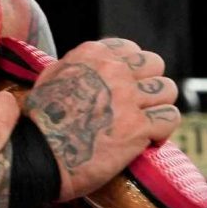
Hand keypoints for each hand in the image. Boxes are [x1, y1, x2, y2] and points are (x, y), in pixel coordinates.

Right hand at [25, 38, 181, 202]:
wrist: (36, 157)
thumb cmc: (38, 123)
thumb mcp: (51, 79)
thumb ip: (78, 68)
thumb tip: (94, 69)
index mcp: (91, 55)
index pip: (132, 50)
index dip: (133, 71)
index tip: (127, 88)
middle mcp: (112, 70)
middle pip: (155, 65)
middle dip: (150, 85)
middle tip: (139, 107)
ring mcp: (126, 98)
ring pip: (168, 90)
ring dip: (159, 107)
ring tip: (147, 124)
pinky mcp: (137, 127)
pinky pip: (170, 118)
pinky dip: (163, 131)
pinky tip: (149, 140)